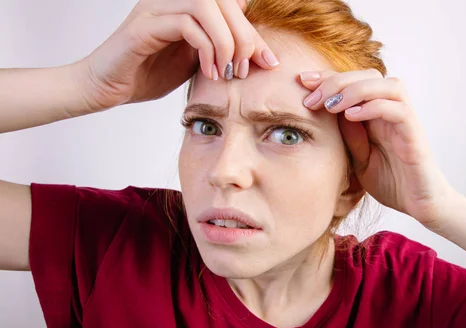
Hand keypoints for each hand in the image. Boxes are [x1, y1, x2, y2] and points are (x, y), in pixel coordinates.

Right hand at [75, 0, 278, 110]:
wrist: (106, 87)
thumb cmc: (148, 73)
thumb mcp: (195, 60)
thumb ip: (218, 47)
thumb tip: (254, 48)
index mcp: (186, 5)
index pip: (231, 4)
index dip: (253, 30)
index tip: (267, 61)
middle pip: (223, 0)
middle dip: (245, 35)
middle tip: (248, 67)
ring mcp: (156, 9)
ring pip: (205, 5)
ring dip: (226, 40)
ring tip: (228, 71)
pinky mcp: (143, 26)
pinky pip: (185, 24)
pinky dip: (205, 49)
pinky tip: (209, 73)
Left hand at [300, 69, 456, 228]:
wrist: (420, 206)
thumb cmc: (392, 183)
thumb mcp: (358, 159)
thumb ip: (348, 136)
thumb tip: (328, 110)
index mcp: (378, 113)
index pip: (355, 81)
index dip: (327, 76)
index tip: (301, 80)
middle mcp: (394, 110)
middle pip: (369, 74)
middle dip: (336, 81)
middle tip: (311, 98)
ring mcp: (406, 121)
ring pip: (387, 85)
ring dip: (356, 90)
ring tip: (330, 106)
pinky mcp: (415, 136)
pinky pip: (399, 110)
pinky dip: (374, 107)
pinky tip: (351, 116)